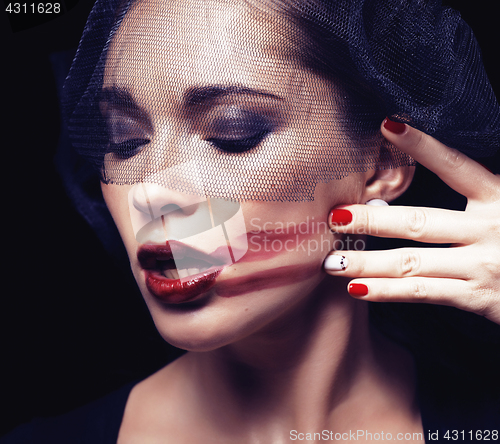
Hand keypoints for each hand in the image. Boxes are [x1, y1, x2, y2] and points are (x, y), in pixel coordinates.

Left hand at [325, 119, 499, 324]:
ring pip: (412, 261)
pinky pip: (423, 292)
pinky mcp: (478, 297)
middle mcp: (490, 227)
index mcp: (499, 196)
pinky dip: (387, 292)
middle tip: (334, 215)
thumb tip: (417, 184)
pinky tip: (357, 289)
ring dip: (367, 261)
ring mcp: (482, 264)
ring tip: (330, 261)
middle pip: (419, 221)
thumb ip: (476, 189)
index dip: (421, 146)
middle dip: (372, 219)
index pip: (455, 165)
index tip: (386, 126)